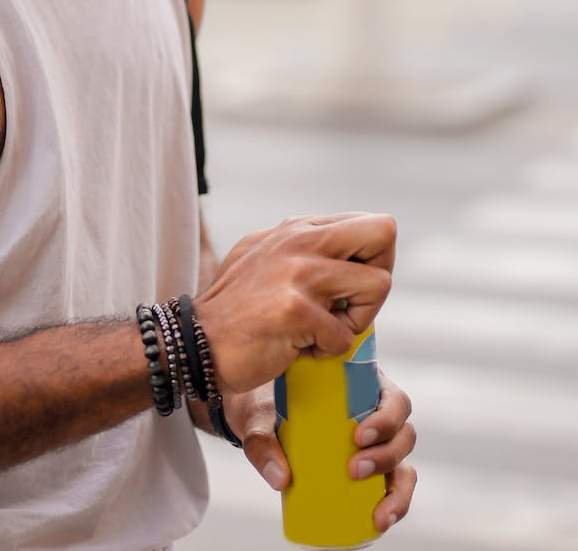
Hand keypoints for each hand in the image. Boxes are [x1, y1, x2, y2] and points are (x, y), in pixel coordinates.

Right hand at [194, 213, 395, 394]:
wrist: (193, 344)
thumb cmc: (236, 311)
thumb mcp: (267, 258)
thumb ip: (305, 249)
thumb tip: (353, 253)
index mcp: (297, 228)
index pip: (371, 224)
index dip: (373, 261)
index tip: (347, 289)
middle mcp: (300, 239)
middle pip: (384, 233)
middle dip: (379, 276)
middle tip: (350, 306)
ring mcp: (298, 271)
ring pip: (379, 285)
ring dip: (357, 321)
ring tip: (321, 332)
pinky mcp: (295, 309)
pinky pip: (346, 336)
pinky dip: (325, 353)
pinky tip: (295, 349)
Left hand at [232, 370, 417, 534]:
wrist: (261, 420)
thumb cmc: (268, 409)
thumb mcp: (260, 418)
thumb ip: (262, 443)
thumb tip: (281, 479)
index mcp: (361, 388)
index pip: (392, 399)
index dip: (386, 418)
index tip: (358, 435)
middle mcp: (376, 414)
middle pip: (404, 432)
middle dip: (386, 455)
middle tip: (354, 470)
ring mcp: (377, 443)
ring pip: (403, 463)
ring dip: (396, 489)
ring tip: (377, 512)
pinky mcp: (372, 469)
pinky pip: (394, 486)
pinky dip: (394, 504)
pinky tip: (380, 520)